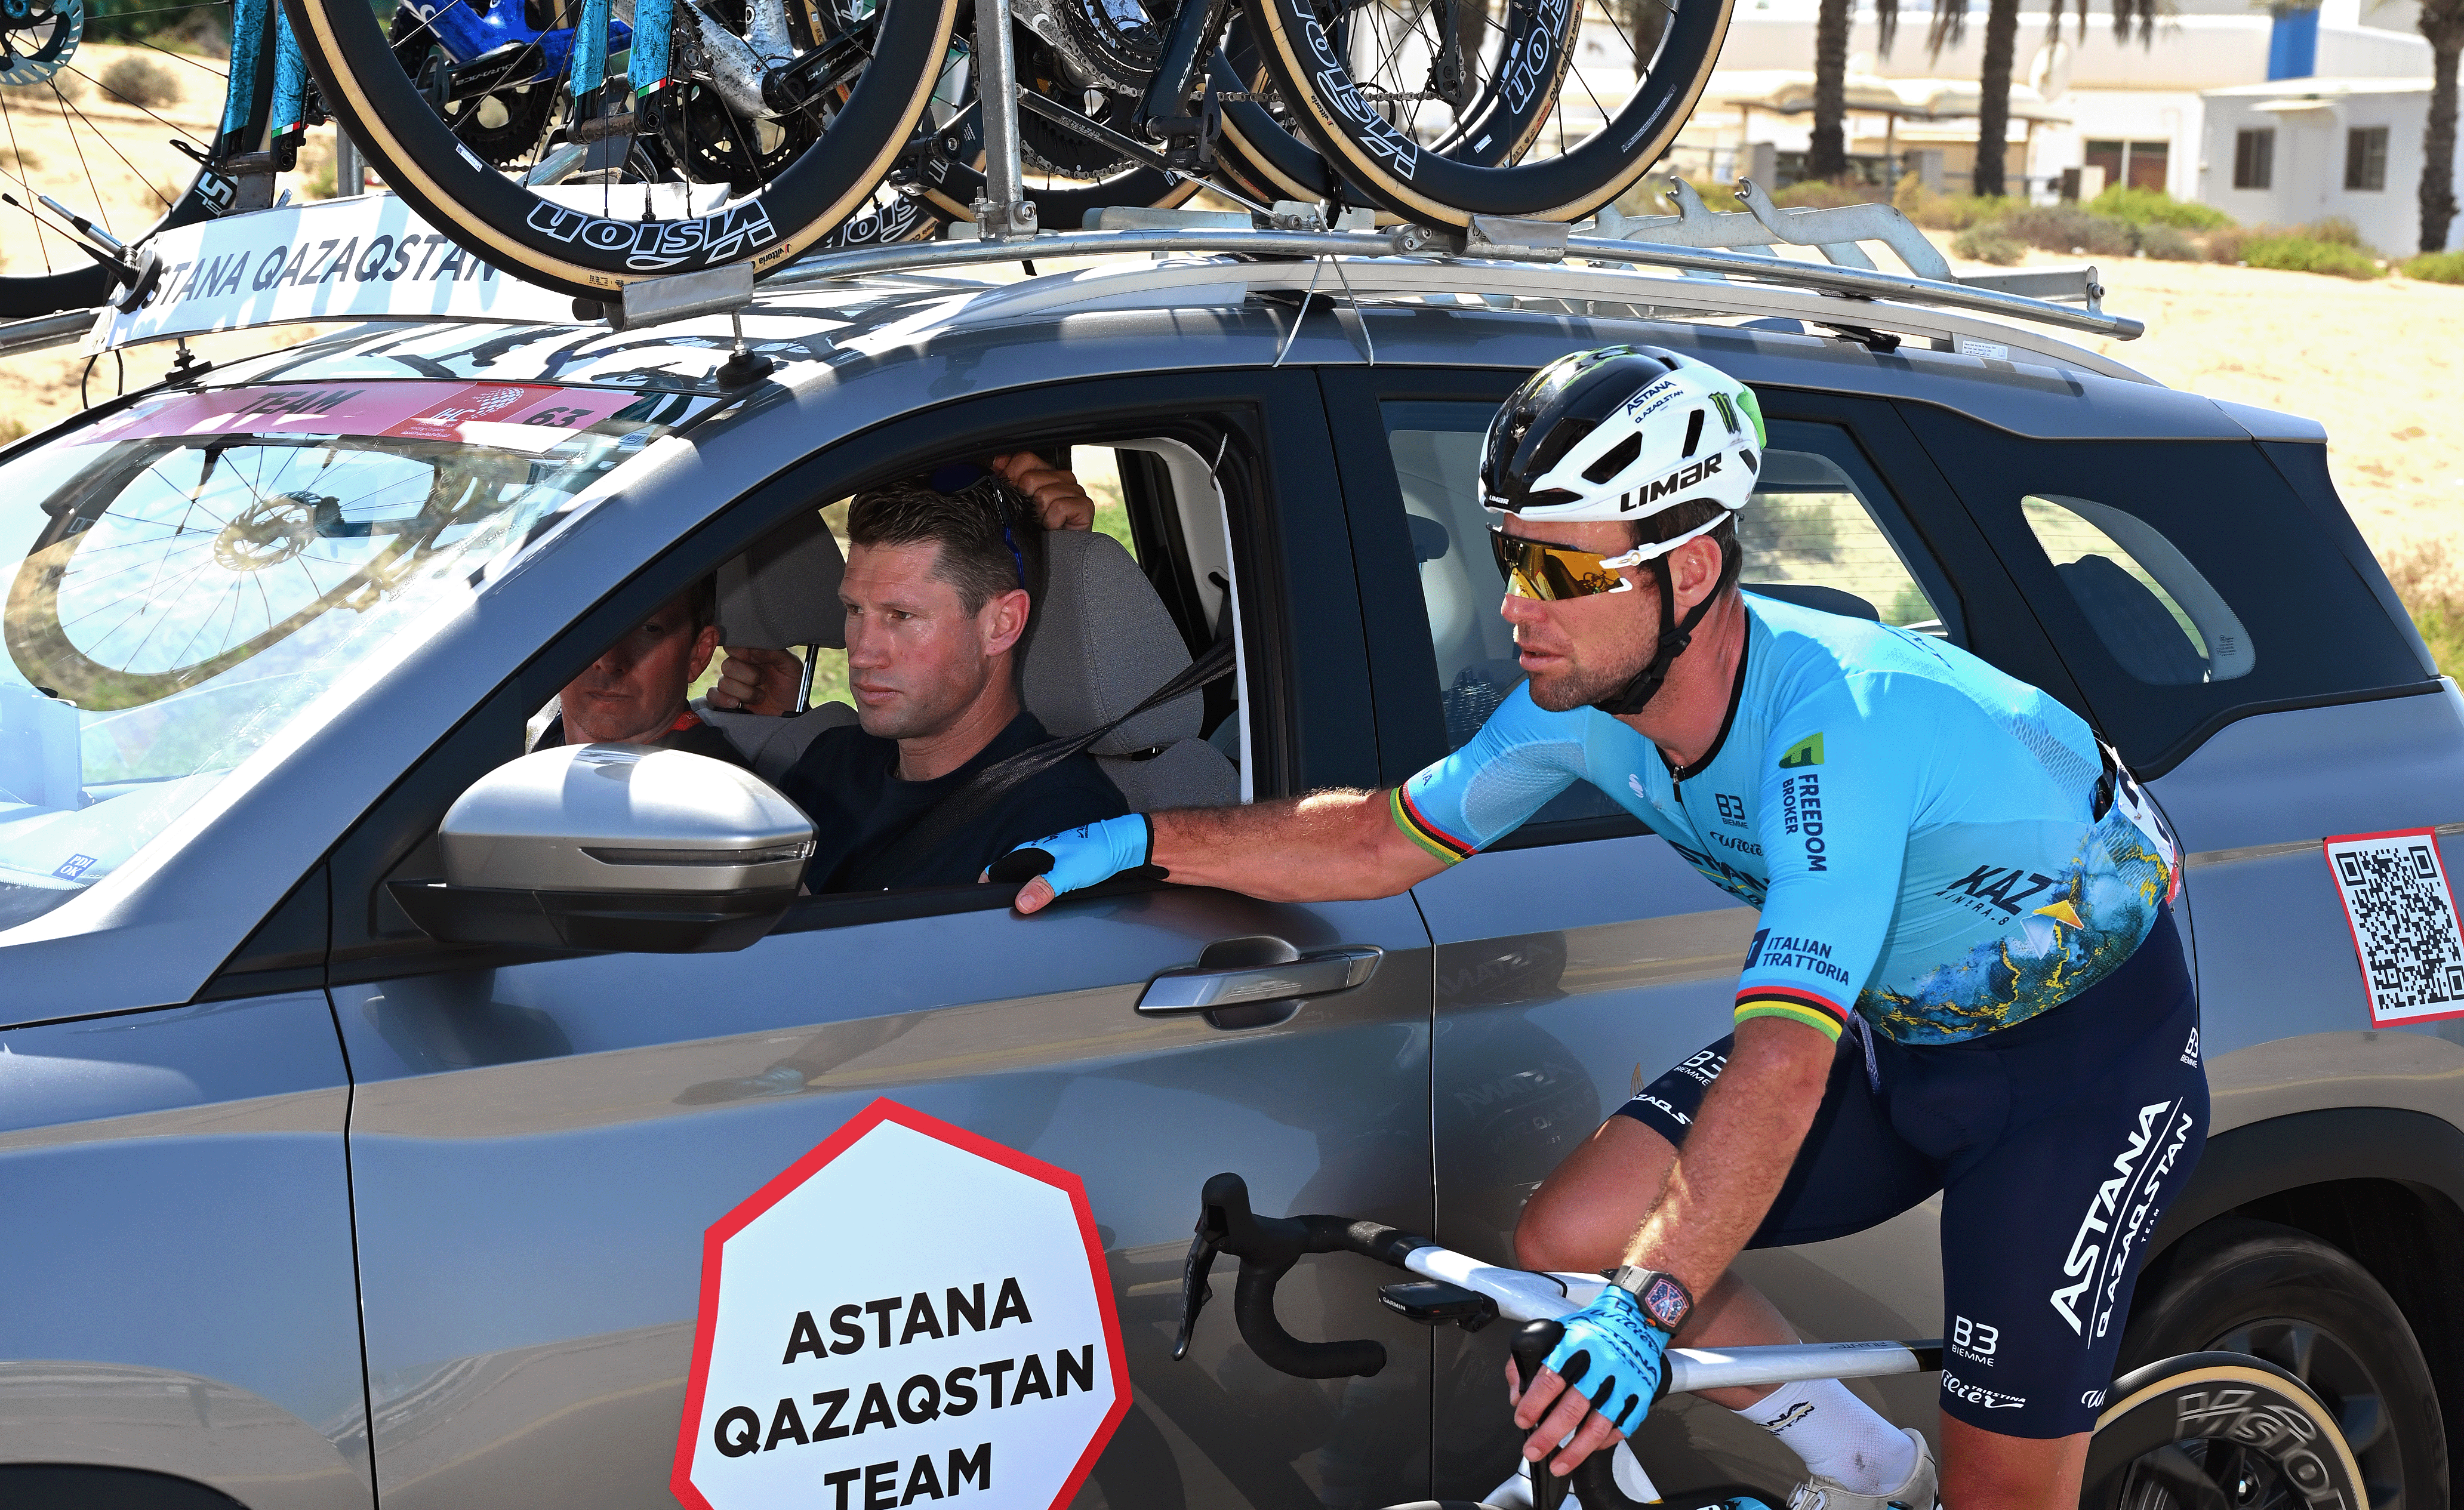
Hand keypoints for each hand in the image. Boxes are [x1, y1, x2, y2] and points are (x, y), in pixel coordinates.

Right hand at [708, 646, 801, 715]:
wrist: (791, 713)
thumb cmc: (792, 687)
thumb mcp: (790, 665)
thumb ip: (773, 652)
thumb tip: (751, 648)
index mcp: (752, 655)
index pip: (735, 646)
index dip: (744, 654)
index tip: (756, 661)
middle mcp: (739, 667)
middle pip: (728, 665)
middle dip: (749, 676)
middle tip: (763, 681)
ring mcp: (732, 684)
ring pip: (723, 682)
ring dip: (745, 692)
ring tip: (760, 697)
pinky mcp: (726, 700)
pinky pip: (713, 695)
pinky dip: (724, 700)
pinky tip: (739, 704)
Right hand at [983, 814, 1153, 912]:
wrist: (1124, 847)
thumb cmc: (1097, 851)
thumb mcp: (1068, 873)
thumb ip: (1043, 888)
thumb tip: (1020, 904)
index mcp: (1030, 851)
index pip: (995, 870)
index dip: (987, 886)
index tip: (986, 905)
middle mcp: (1035, 856)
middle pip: (1008, 878)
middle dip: (1004, 896)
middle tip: (1005, 915)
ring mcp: (1047, 864)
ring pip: (1025, 883)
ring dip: (1022, 897)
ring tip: (1022, 914)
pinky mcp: (1059, 871)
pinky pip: (1040, 885)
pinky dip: (1038, 897)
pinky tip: (1043, 906)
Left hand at [991, 451, 1095, 531]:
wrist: (1056, 556)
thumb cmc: (1037, 530)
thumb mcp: (1018, 503)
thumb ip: (1009, 480)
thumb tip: (996, 464)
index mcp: (1045, 472)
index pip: (1025, 458)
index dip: (1010, 473)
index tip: (1008, 490)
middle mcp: (1062, 478)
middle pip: (1030, 477)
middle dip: (1025, 501)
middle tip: (1031, 514)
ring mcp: (1076, 490)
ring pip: (1043, 494)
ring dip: (1039, 514)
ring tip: (1043, 522)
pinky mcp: (1085, 506)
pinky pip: (1059, 508)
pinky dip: (1052, 522)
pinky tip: (1054, 527)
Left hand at [1512, 1286, 1667, 1476]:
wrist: (1636, 1319)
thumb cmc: (1592, 1329)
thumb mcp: (1554, 1333)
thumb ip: (1528, 1361)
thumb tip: (1519, 1396)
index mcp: (1576, 1346)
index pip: (1550, 1379)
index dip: (1534, 1404)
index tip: (1523, 1420)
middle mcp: (1601, 1365)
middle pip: (1573, 1408)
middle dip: (1550, 1435)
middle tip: (1534, 1451)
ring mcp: (1623, 1383)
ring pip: (1598, 1425)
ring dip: (1576, 1450)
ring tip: (1559, 1464)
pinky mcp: (1640, 1395)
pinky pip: (1621, 1427)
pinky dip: (1603, 1443)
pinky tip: (1588, 1449)